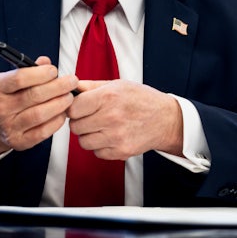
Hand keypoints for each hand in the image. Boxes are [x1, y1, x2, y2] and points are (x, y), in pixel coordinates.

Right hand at [0, 56, 77, 157]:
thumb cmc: (8, 97)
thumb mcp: (11, 80)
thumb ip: (29, 69)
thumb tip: (45, 62)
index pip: (19, 78)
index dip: (41, 74)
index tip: (54, 71)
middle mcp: (0, 108)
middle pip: (34, 96)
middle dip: (58, 87)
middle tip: (71, 82)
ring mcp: (8, 127)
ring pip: (40, 114)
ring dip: (60, 104)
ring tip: (69, 97)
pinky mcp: (19, 141)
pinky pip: (43, 131)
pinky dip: (57, 121)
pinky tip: (63, 113)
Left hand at [68, 80, 182, 159]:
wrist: (166, 119)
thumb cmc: (141, 99)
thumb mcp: (118, 84)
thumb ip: (92, 86)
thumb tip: (70, 87)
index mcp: (108, 97)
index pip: (73, 108)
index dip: (73, 108)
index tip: (79, 107)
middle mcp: (111, 117)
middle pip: (75, 127)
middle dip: (79, 122)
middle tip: (90, 117)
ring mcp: (116, 137)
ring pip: (83, 142)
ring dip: (88, 136)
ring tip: (100, 127)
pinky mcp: (121, 152)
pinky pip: (97, 153)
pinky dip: (100, 146)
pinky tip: (110, 136)